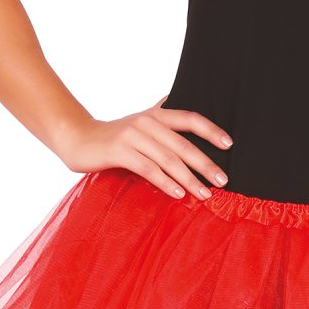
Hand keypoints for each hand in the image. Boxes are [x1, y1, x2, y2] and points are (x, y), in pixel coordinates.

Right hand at [54, 95, 233, 199]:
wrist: (77, 138)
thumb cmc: (114, 137)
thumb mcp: (141, 125)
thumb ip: (163, 122)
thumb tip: (184, 114)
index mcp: (157, 115)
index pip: (190, 119)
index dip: (211, 131)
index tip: (230, 145)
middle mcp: (147, 122)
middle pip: (183, 145)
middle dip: (206, 164)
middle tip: (224, 180)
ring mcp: (133, 136)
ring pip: (168, 160)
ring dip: (189, 179)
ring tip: (205, 194)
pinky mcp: (120, 151)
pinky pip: (149, 169)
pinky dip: (165, 183)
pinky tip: (178, 194)